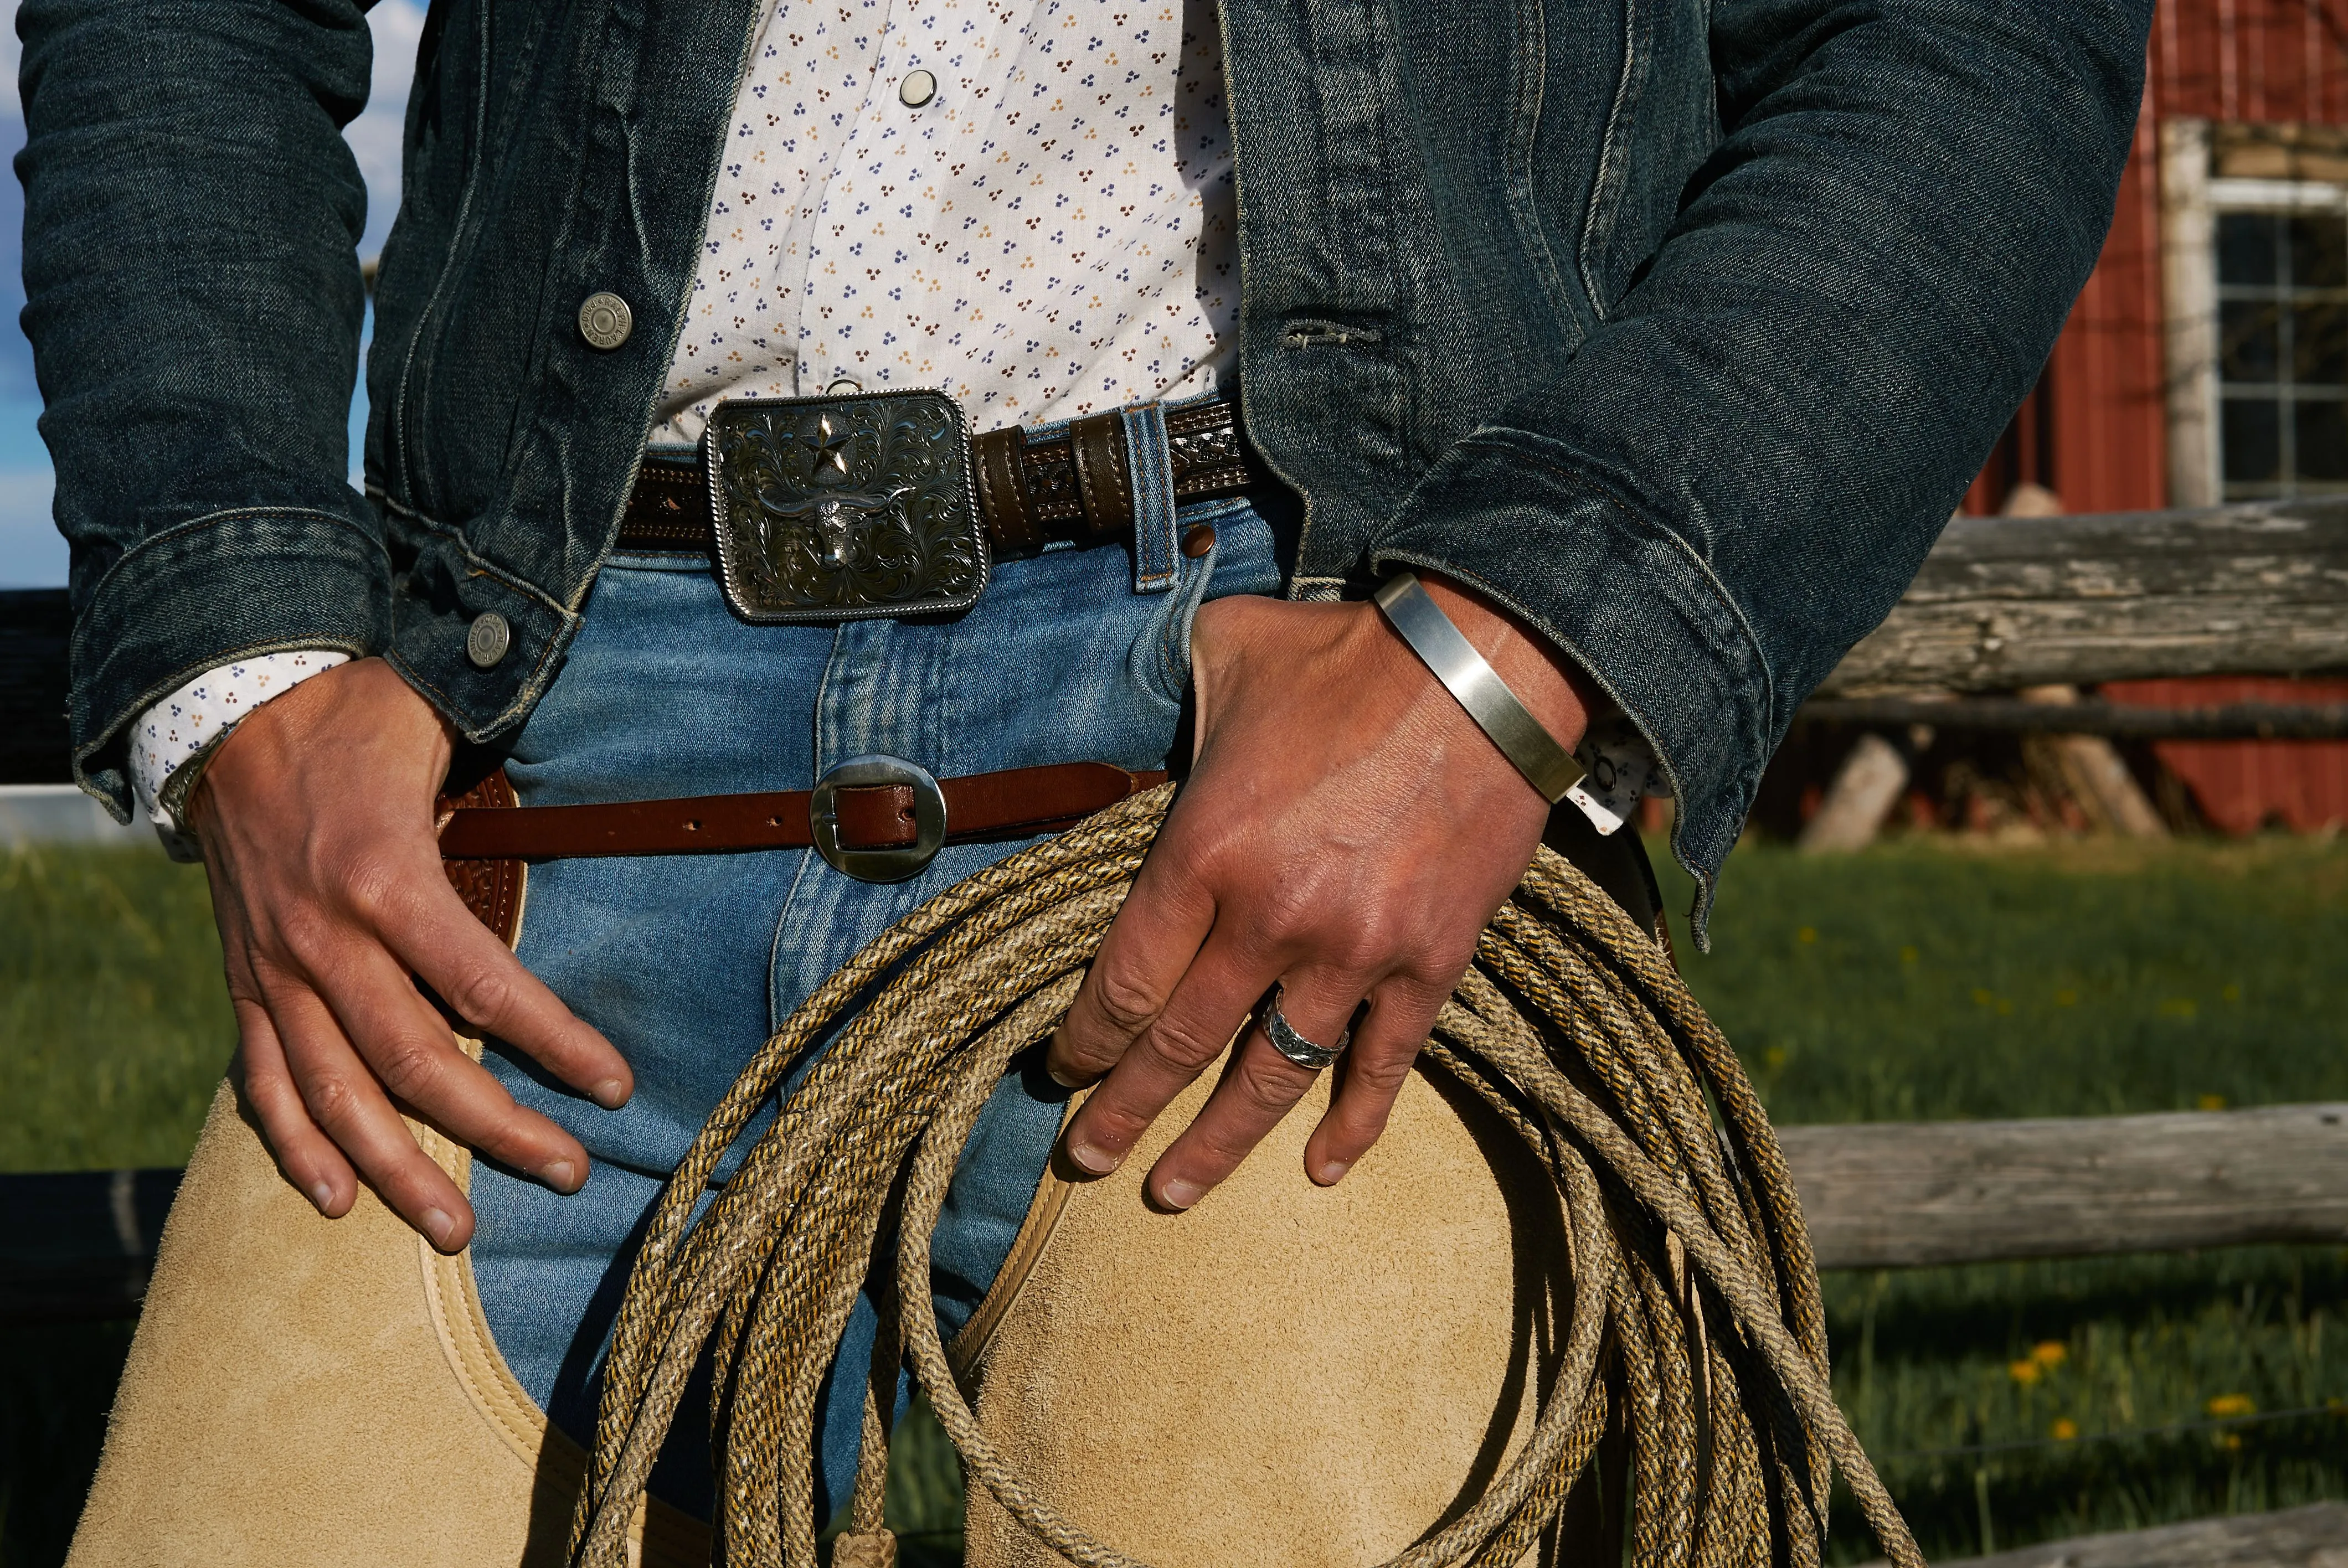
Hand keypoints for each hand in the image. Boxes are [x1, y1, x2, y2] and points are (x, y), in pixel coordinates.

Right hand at [186, 656, 632, 1250]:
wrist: (228, 704)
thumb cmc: (354, 714)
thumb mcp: (436, 729)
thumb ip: (503, 784)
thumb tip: (589, 799)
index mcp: (386, 879)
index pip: (487, 986)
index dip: (557, 1043)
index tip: (615, 1087)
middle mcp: (326, 940)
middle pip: (418, 1062)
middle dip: (496, 1127)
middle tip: (567, 1172)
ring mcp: (276, 970)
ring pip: (338, 1094)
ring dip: (399, 1170)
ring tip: (457, 1230)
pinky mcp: (243, 981)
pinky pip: (262, 1082)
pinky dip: (295, 1146)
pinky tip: (337, 1199)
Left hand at [1046, 574, 1594, 1208]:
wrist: (1489, 664)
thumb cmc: (1347, 656)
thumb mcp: (1228, 658)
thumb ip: (1172, 709)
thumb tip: (1142, 724)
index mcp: (1205, 850)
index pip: (1125, 978)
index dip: (1085, 1038)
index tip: (1063, 1070)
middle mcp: (1271, 917)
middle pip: (1180, 1045)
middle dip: (1123, 1111)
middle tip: (1086, 1158)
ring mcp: (1356, 950)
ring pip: (1272, 1074)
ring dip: (1218, 1143)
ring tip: (1173, 1190)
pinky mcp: (1431, 960)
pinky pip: (1384, 1063)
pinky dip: (1353, 1124)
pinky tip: (1322, 1168)